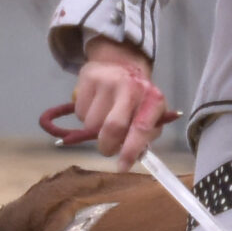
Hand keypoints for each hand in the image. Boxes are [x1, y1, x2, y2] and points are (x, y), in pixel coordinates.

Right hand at [71, 39, 171, 168]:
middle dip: (107, 146)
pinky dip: (84, 117)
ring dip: (93, 130)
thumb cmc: (138, 97)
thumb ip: (145, 135)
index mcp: (152, 99)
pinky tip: (95, 106)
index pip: (141, 128)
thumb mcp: (150, 113)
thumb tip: (134, 156)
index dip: (130, 151)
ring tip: (102, 119)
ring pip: (91, 123)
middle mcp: (131, 87)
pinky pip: (79, 111)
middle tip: (107, 149)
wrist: (121, 63)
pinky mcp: (88, 77)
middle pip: (112, 128)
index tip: (122, 167)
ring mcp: (108, 81)